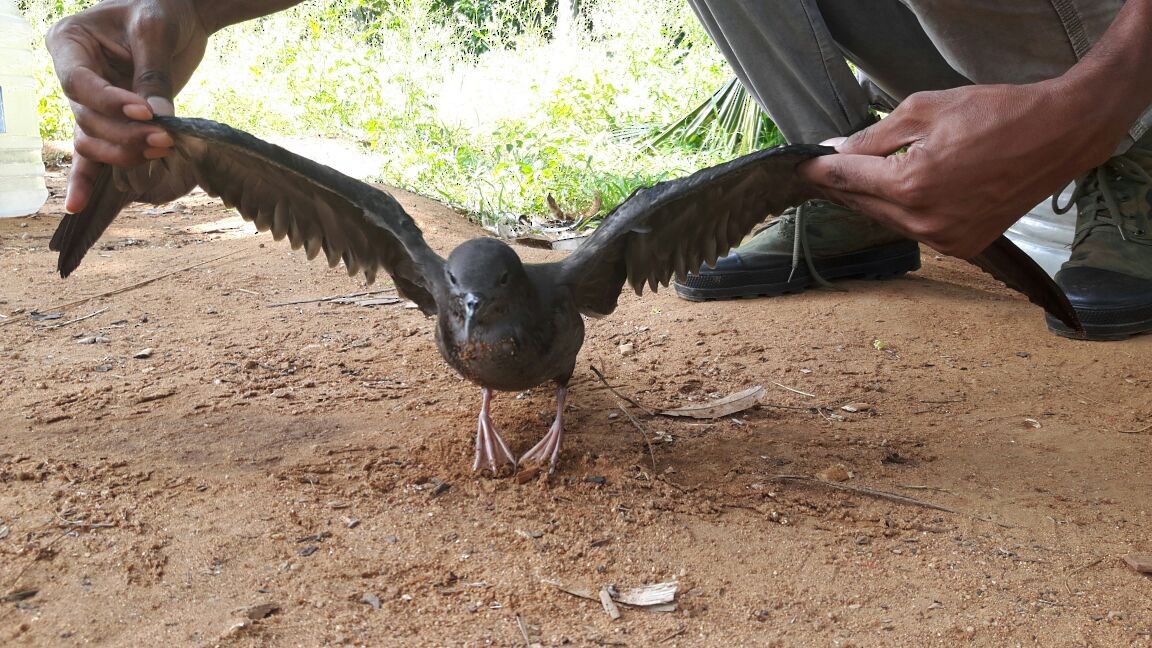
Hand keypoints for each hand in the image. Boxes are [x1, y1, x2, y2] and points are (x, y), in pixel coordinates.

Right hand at [46, 0, 210, 211]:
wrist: (178, 16)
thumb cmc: (162, 11)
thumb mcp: (155, 32)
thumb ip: (152, 75)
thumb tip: (156, 119)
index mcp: (70, 43)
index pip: (80, 84)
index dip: (110, 103)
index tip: (145, 113)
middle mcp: (70, 74)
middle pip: (87, 118)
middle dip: (125, 134)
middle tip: (165, 137)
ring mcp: (88, 101)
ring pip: (92, 140)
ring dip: (125, 152)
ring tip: (162, 149)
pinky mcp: (109, 121)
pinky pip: (90, 153)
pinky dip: (85, 179)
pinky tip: (77, 205)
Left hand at [798, 81, 1120, 258]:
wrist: (1058, 135)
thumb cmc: (997, 114)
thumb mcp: (924, 111)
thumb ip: (874, 137)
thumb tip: (837, 150)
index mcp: (910, 185)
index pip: (847, 178)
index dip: (820, 169)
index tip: (802, 163)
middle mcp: (924, 220)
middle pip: (861, 203)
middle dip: (841, 183)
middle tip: (822, 168)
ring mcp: (944, 239)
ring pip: (886, 219)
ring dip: (870, 198)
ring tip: (859, 176)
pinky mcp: (962, 245)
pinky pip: (915, 229)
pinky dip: (901, 211)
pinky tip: (899, 192)